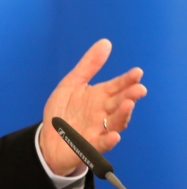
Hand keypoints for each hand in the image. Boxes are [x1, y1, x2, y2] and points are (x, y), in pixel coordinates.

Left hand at [40, 39, 146, 175]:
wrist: (48, 138)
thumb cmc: (63, 111)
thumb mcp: (72, 84)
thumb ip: (89, 65)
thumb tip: (105, 43)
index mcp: (99, 96)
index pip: (117, 86)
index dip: (127, 80)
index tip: (137, 72)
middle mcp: (103, 112)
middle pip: (119, 103)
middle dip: (130, 96)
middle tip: (139, 89)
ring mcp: (99, 129)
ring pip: (115, 122)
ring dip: (122, 114)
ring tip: (127, 104)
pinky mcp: (90, 145)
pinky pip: (102, 143)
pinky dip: (108, 140)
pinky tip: (113, 135)